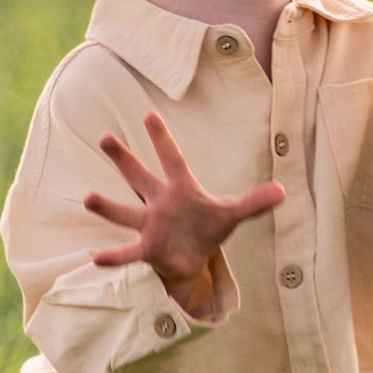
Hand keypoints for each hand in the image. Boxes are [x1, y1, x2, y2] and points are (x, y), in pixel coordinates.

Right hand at [83, 110, 282, 310]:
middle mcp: (160, 203)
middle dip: (124, 159)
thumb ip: (254, 203)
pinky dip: (113, 256)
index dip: (162, 138)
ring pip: (126, 213)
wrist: (194, 258)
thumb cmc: (207, 228)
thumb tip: (284, 191)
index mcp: (181, 189)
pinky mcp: (147, 249)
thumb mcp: (232, 214)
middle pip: (140, 177)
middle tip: (105, 137)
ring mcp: (150, 225)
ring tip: (88, 198)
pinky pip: (128, 253)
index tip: (148, 114)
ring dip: (108, 207)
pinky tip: (95, 257)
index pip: (172, 159)